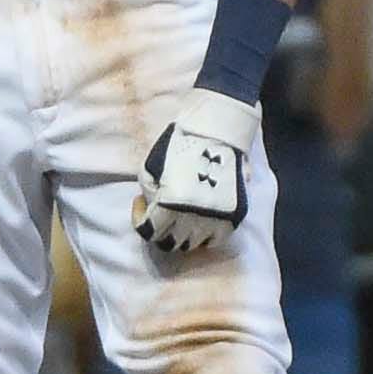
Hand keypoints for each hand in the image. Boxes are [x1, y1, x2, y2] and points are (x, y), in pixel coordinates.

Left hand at [132, 87, 258, 255]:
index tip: (140, 204)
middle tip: (159, 213)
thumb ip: (148, 191)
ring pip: (193, 243)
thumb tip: (150, 206)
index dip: (139, 219)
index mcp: (170, 206)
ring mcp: (216, 220)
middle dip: (160, 229)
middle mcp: (193, 219)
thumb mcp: (151, 164)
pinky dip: (205, 235)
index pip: (149, 233)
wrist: (219, 130)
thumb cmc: (181, 143)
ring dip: (182, 233)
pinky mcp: (233, 217)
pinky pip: (215, 239)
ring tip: (179, 215)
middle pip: (171, 243)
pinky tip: (198, 219)